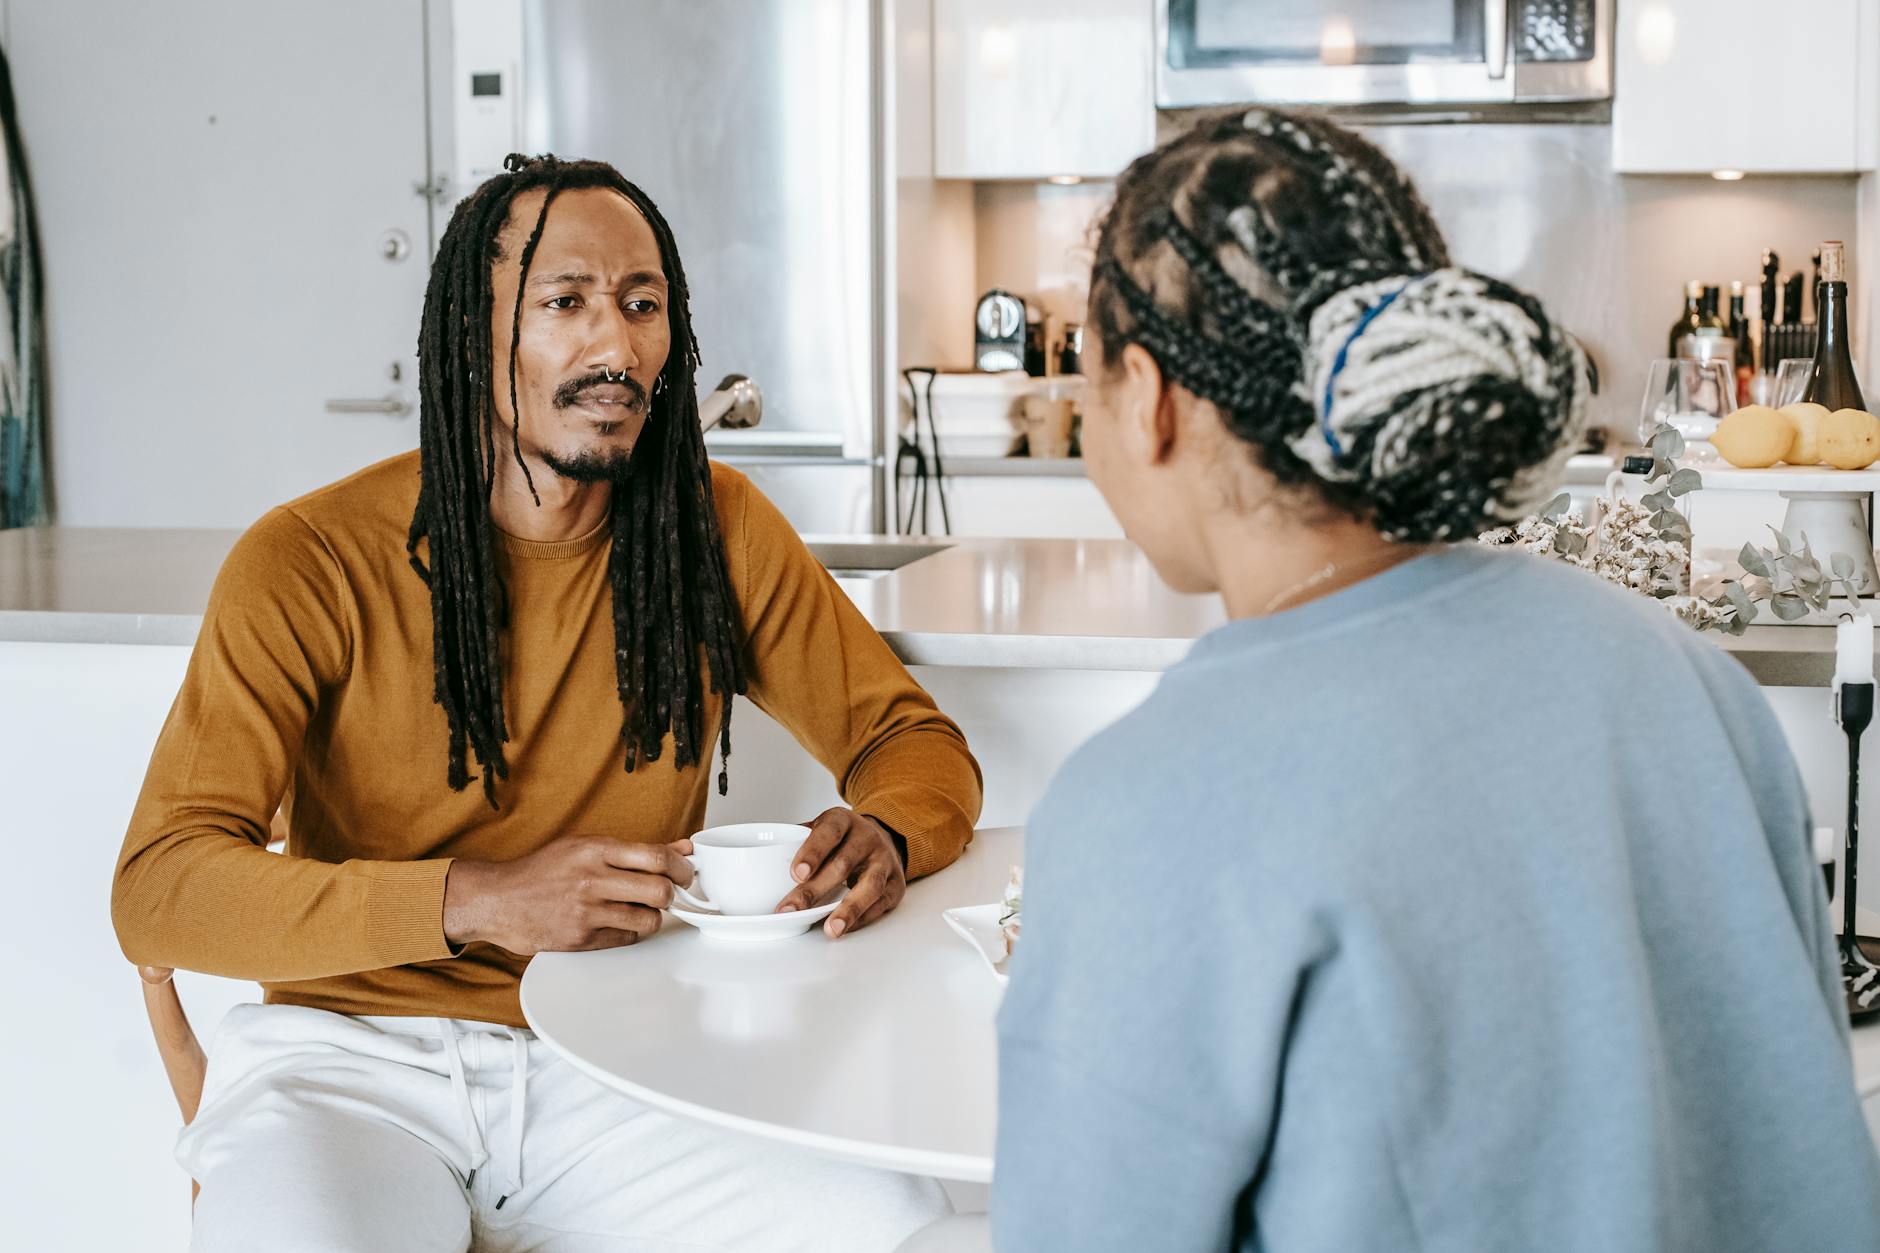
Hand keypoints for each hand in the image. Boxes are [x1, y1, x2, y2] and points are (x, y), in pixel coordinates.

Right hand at [443, 836, 694, 955]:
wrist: (497, 900)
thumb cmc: (542, 871)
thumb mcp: (584, 846)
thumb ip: (635, 850)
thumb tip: (682, 849)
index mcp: (594, 849)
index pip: (656, 857)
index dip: (681, 867)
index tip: (686, 873)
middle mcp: (591, 879)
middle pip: (659, 890)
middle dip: (671, 894)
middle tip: (668, 894)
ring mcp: (586, 912)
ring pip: (648, 920)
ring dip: (651, 917)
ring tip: (638, 909)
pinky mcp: (580, 940)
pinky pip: (626, 940)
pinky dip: (628, 933)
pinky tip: (613, 923)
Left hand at [775, 808, 904, 938]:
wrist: (883, 838)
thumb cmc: (842, 839)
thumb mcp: (821, 829)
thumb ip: (796, 842)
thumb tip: (761, 865)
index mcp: (844, 821)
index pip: (829, 833)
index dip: (813, 852)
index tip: (795, 873)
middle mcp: (867, 838)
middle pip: (843, 864)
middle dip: (815, 890)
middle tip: (791, 909)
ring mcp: (884, 861)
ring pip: (870, 885)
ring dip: (848, 909)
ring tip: (831, 929)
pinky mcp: (896, 884)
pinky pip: (881, 903)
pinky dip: (862, 918)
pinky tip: (845, 928)